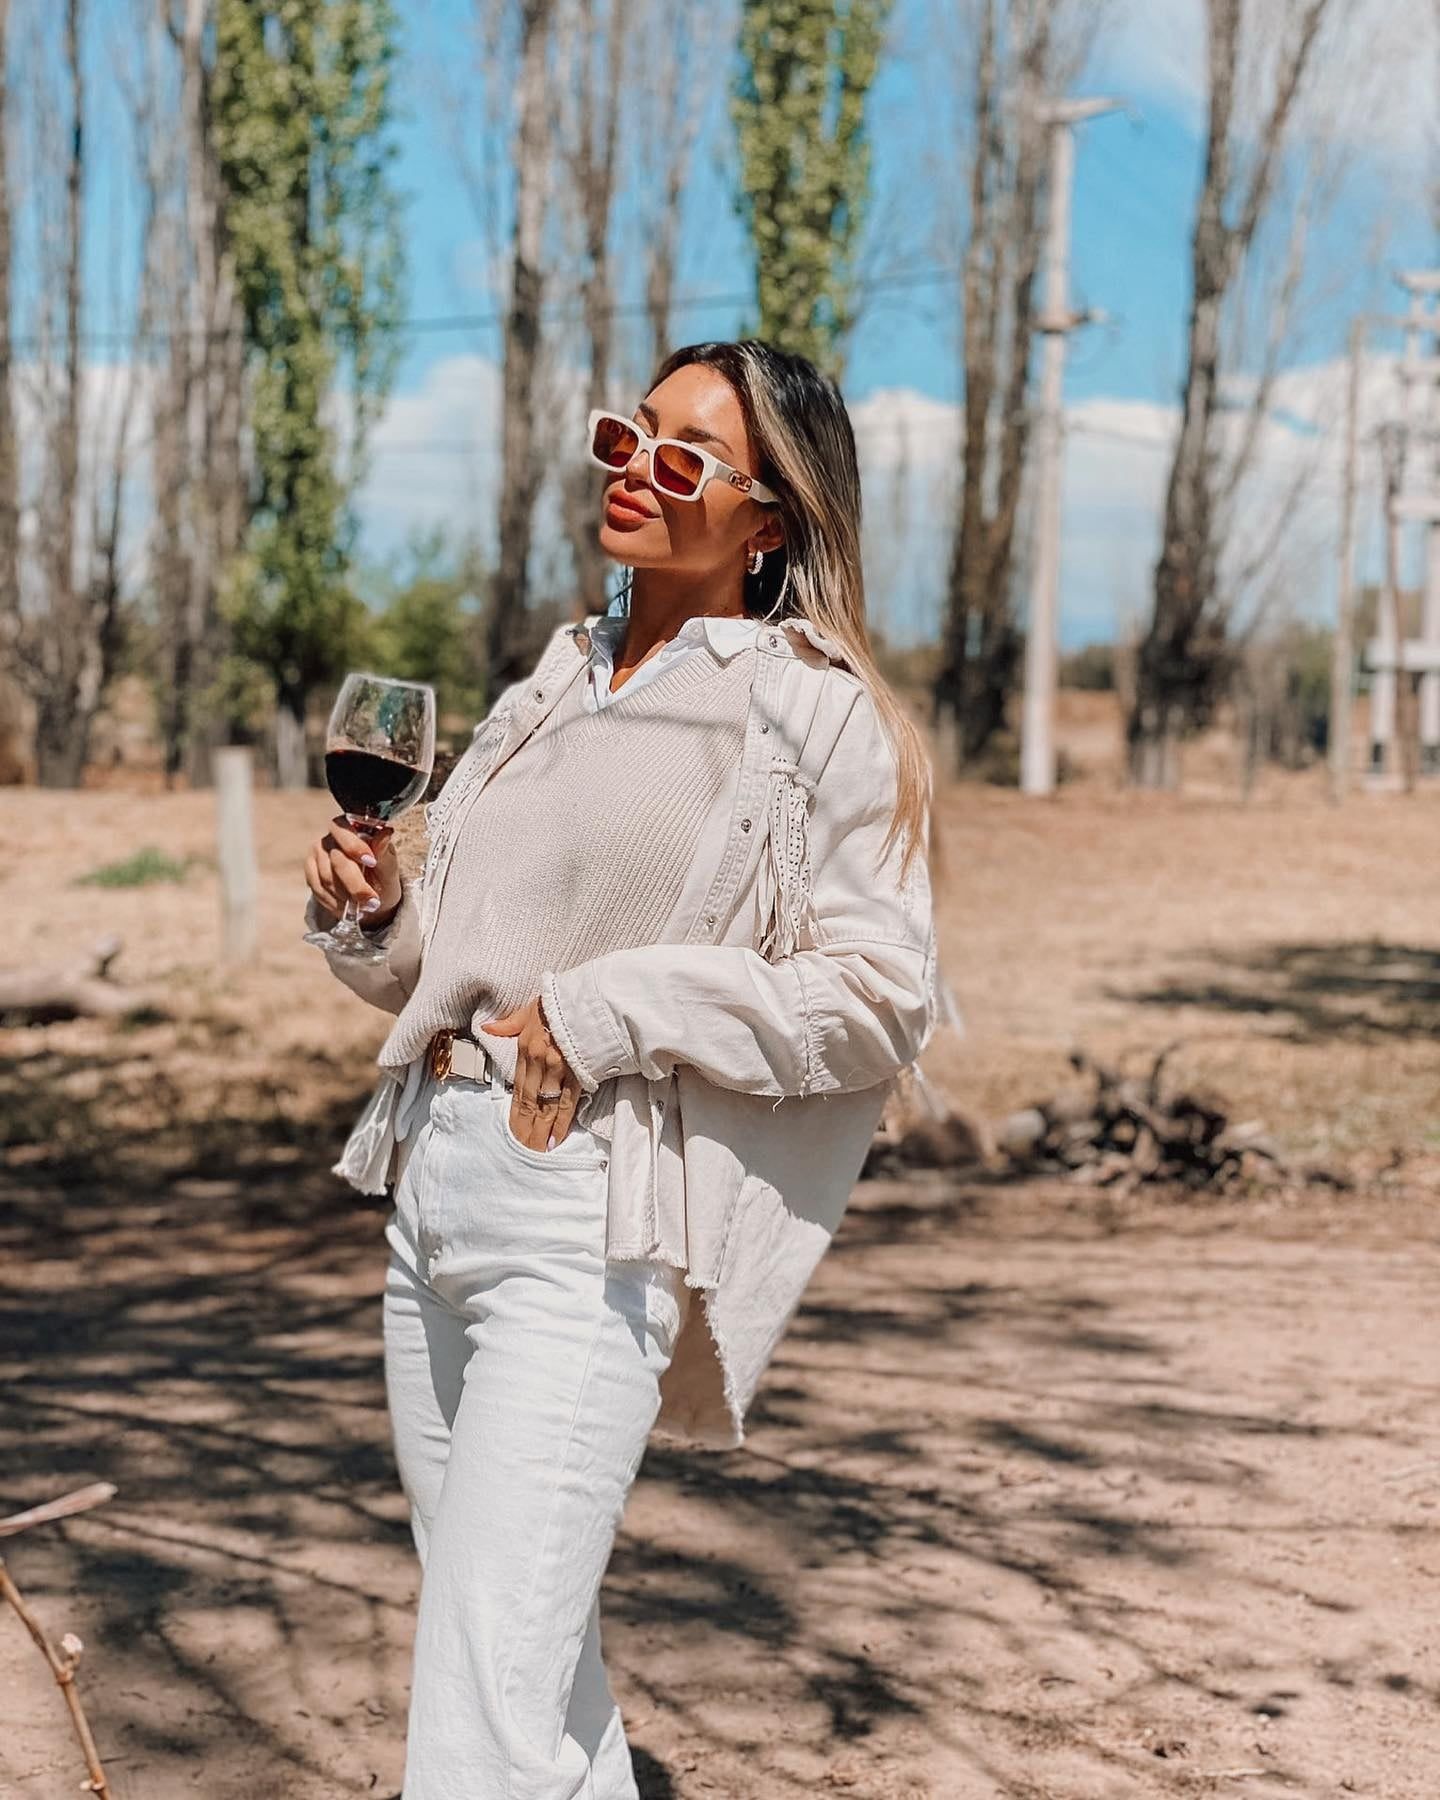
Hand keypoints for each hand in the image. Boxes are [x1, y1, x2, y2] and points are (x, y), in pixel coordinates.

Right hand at [303, 816, 400, 930]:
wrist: (369, 898)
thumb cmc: (382, 879)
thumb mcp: (389, 868)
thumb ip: (384, 853)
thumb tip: (386, 832)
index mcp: (353, 828)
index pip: (346, 830)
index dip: (356, 846)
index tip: (371, 862)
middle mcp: (331, 837)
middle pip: (337, 860)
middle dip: (356, 885)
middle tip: (372, 901)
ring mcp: (317, 853)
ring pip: (327, 878)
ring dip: (347, 896)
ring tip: (363, 905)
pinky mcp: (310, 869)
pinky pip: (318, 888)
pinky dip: (335, 902)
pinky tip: (347, 907)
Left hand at [481, 996, 584, 1150]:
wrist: (592, 997)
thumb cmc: (562, 1001)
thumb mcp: (530, 1008)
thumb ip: (509, 1023)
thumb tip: (487, 1027)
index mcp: (526, 1048)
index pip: (519, 1088)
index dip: (515, 1112)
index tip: (513, 1131)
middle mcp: (540, 1063)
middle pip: (530, 1102)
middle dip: (525, 1128)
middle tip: (521, 1151)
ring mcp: (560, 1071)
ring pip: (546, 1107)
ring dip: (540, 1131)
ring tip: (535, 1152)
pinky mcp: (579, 1074)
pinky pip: (568, 1104)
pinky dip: (560, 1123)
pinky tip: (554, 1140)